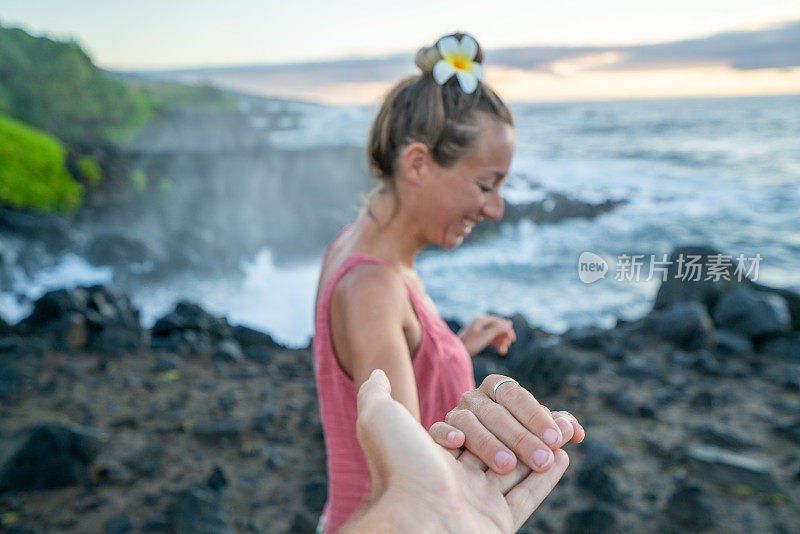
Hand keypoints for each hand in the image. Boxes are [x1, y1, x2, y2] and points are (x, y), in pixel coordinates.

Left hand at [341, 370, 568, 532]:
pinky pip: (526, 497)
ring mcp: (477, 499)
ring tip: (567, 430)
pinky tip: (564, 456)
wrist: (416, 524)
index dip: (506, 410)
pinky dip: (547, 476)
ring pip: (517, 467)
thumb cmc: (400, 466)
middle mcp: (454, 475)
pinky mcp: (497, 522)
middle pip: (501, 441)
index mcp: (434, 450)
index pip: (478, 418)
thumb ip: (376, 393)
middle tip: (555, 425)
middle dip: (529, 429)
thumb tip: (378, 373)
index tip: (520, 401)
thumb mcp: (378, 419)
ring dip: (543, 446)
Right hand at [429, 375, 584, 473]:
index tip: (557, 439)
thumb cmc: (513, 444)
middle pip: (496, 413)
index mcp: (499, 389)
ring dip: (488, 443)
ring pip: (467, 423)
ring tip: (508, 465)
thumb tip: (576, 431)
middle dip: (521, 437)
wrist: (474, 463)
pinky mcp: (436, 433)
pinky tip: (457, 442)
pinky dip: (445, 434)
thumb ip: (556, 430)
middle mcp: (475, 398)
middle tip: (542, 460)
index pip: (517, 396)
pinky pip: (437, 430)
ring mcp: (454, 415)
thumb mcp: (535, 435)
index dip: (536, 417)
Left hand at [458, 315, 515, 355]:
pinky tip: (501, 351)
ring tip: (504, 351)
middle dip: (503, 337)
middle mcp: (480, 324)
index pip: (498, 321)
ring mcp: (479, 331)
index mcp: (481, 319)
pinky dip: (496, 345)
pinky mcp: (478, 339)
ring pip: (494, 335)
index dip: (507, 329)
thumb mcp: (486, 336)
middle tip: (508, 345)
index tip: (513, 339)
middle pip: (497, 328)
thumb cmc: (470, 343)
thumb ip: (498, 329)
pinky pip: (490, 340)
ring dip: (501, 342)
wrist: (456, 352)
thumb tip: (509, 323)